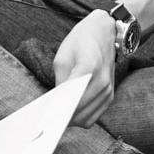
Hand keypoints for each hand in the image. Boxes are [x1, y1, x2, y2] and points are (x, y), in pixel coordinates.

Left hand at [53, 11, 118, 127]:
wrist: (104, 33)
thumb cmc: (80, 43)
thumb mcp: (62, 58)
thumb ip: (60, 82)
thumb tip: (55, 106)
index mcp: (89, 67)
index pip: (72, 98)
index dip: (57, 111)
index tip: (43, 118)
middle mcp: (103, 81)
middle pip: (79, 112)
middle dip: (61, 118)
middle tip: (46, 118)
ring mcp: (109, 90)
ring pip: (86, 119)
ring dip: (71, 120)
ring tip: (57, 115)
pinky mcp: (110, 96)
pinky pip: (93, 117)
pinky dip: (81, 118)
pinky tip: (70, 111)